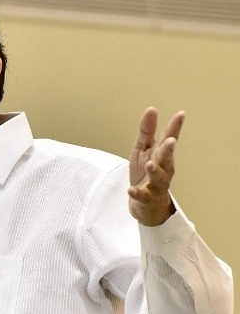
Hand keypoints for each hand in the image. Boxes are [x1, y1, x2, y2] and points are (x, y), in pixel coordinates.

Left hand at [128, 107, 184, 225]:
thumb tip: (152, 109)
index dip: (174, 127)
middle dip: (168, 150)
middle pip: (166, 158)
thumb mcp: (144, 149)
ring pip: (158, 178)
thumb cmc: (146, 172)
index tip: (180, 114)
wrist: (146, 204)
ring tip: (150, 164)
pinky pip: (142, 196)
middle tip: (171, 140)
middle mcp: (163, 169)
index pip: (168, 138)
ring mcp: (156, 184)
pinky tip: (131, 189)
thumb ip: (147, 131)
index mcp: (162, 155)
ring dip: (154, 170)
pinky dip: (137, 193)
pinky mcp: (146, 198)